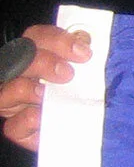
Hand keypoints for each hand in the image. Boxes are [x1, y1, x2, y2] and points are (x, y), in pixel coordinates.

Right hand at [1, 25, 92, 152]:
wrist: (92, 128)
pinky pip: (13, 125)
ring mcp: (15, 103)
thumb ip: (89, 60)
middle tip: (67, 74)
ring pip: (7, 91)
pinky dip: (29, 120)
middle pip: (18, 59)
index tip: (83, 53)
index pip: (37, 37)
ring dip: (28, 90)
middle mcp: (21, 77)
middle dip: (42, 62)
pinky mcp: (18, 129)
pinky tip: (45, 118)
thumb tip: (91, 45)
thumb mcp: (92, 74)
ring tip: (48, 95)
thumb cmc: (90, 95)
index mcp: (39, 56)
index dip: (57, 40)